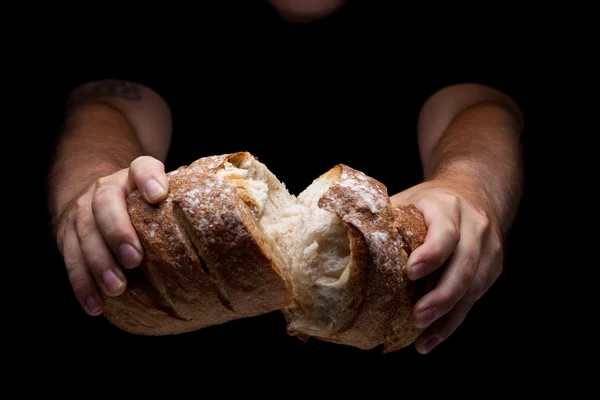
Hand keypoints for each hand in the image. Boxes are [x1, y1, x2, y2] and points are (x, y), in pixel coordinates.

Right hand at [55, 156, 168, 315]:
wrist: (97, 195)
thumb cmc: (142, 204)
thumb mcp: (160, 195)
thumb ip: (180, 207)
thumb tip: (222, 236)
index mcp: (133, 176)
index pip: (142, 167)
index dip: (148, 178)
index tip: (158, 194)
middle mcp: (104, 188)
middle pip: (106, 204)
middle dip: (118, 232)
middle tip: (133, 259)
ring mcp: (82, 211)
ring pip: (85, 234)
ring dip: (99, 264)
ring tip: (116, 289)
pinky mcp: (66, 235)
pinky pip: (71, 259)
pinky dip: (82, 284)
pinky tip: (95, 305)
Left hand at [391, 179, 502, 354]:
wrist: (473, 191)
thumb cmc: (429, 201)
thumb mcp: (407, 199)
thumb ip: (383, 217)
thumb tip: (339, 237)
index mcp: (448, 207)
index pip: (445, 233)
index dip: (431, 254)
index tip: (411, 273)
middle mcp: (475, 227)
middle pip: (464, 266)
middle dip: (440, 297)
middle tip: (416, 318)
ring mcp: (489, 249)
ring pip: (472, 288)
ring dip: (448, 318)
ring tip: (423, 339)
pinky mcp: (493, 268)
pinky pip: (475, 298)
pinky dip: (454, 320)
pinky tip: (433, 337)